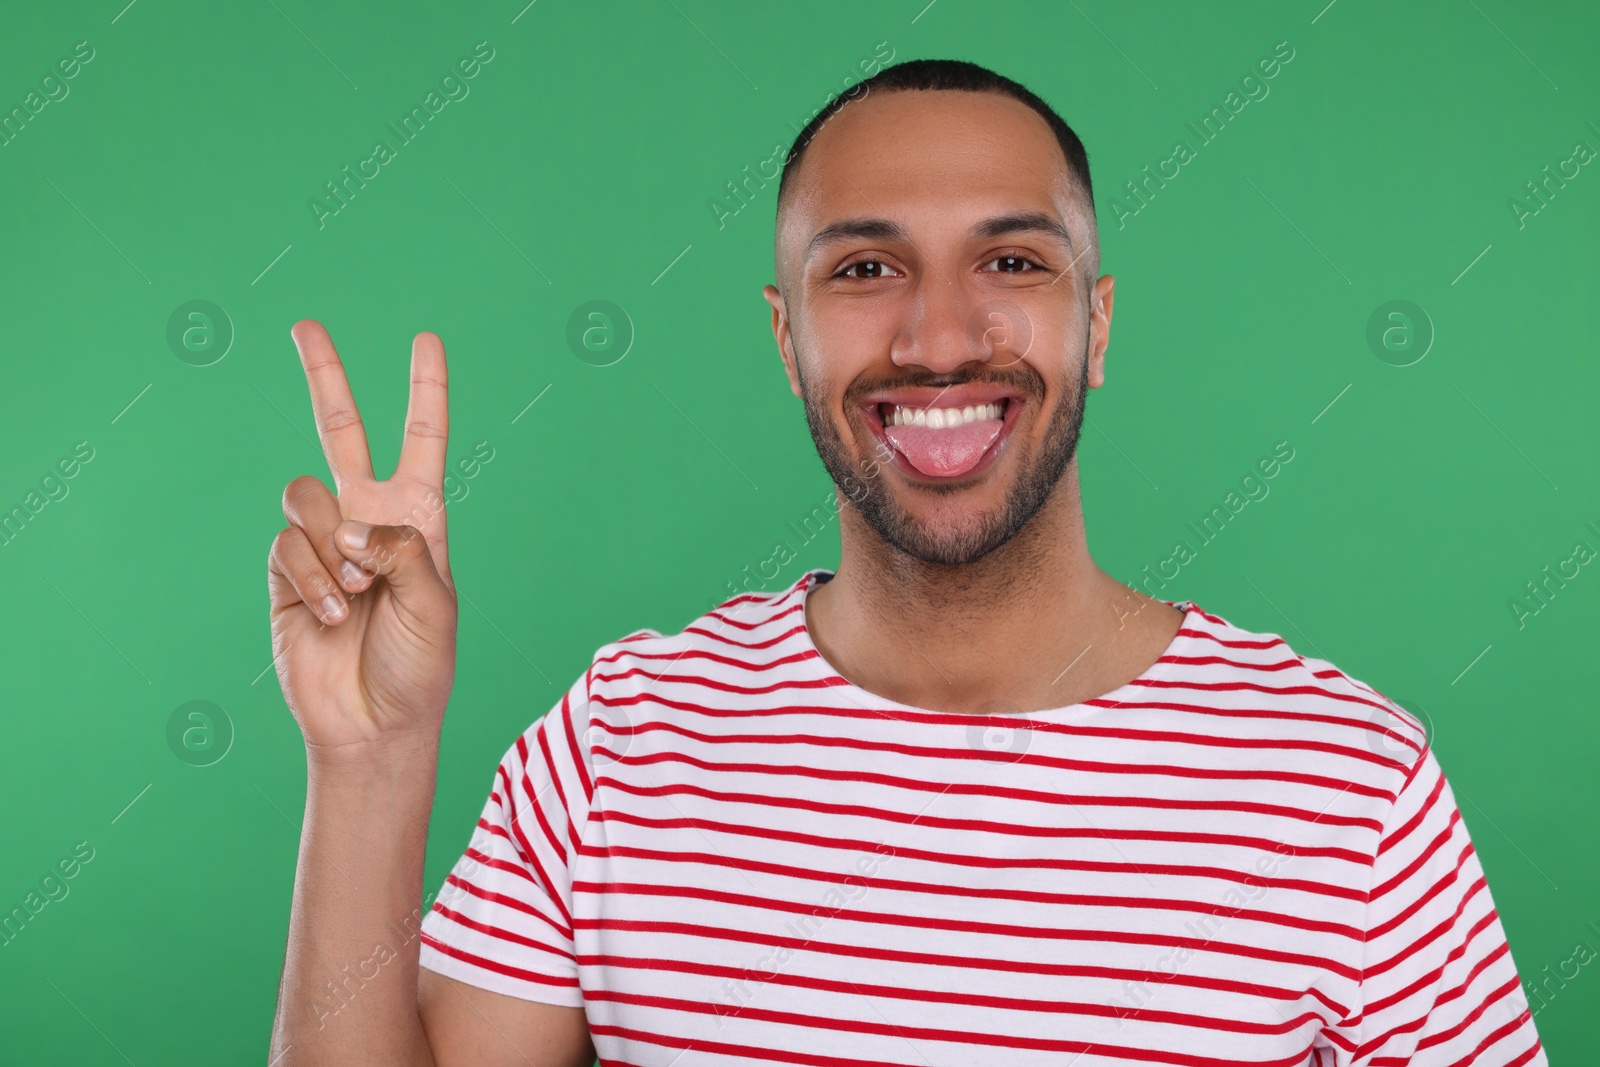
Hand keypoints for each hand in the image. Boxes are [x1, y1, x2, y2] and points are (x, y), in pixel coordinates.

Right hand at [267, 321, 459, 753]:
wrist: (375, 723)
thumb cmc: (421, 665)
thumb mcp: (437, 600)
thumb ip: (400, 548)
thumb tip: (347, 524)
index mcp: (419, 517)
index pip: (422, 438)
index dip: (426, 389)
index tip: (426, 339)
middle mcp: (369, 519)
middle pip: (341, 431)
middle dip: (325, 377)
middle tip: (305, 326)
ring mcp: (323, 544)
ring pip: (306, 495)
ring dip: (331, 543)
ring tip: (356, 593)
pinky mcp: (286, 575)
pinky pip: (286, 545)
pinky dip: (312, 578)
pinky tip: (333, 613)